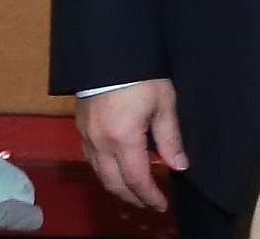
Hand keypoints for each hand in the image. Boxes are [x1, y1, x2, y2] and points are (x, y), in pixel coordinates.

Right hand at [75, 79, 185, 210]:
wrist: (109, 54)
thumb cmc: (142, 76)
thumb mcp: (164, 104)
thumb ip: (170, 138)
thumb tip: (179, 166)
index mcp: (123, 139)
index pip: (136, 179)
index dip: (149, 195)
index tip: (162, 205)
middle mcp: (100, 144)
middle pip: (113, 183)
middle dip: (132, 197)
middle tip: (149, 203)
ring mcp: (86, 137)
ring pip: (99, 173)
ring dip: (117, 187)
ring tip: (135, 192)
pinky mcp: (80, 129)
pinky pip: (91, 160)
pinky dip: (105, 172)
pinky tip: (117, 170)